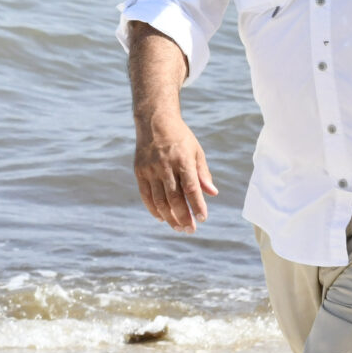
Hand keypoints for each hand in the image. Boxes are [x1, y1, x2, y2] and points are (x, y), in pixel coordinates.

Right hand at [133, 116, 216, 230]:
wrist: (154, 122)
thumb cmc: (181, 138)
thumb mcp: (196, 151)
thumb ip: (203, 174)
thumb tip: (212, 194)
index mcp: (183, 160)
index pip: (191, 188)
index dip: (197, 205)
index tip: (203, 218)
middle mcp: (165, 166)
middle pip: (174, 198)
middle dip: (183, 217)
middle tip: (190, 230)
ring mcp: (150, 170)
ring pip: (159, 200)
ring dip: (169, 217)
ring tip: (178, 228)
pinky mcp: (139, 172)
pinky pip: (146, 195)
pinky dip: (153, 209)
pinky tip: (162, 218)